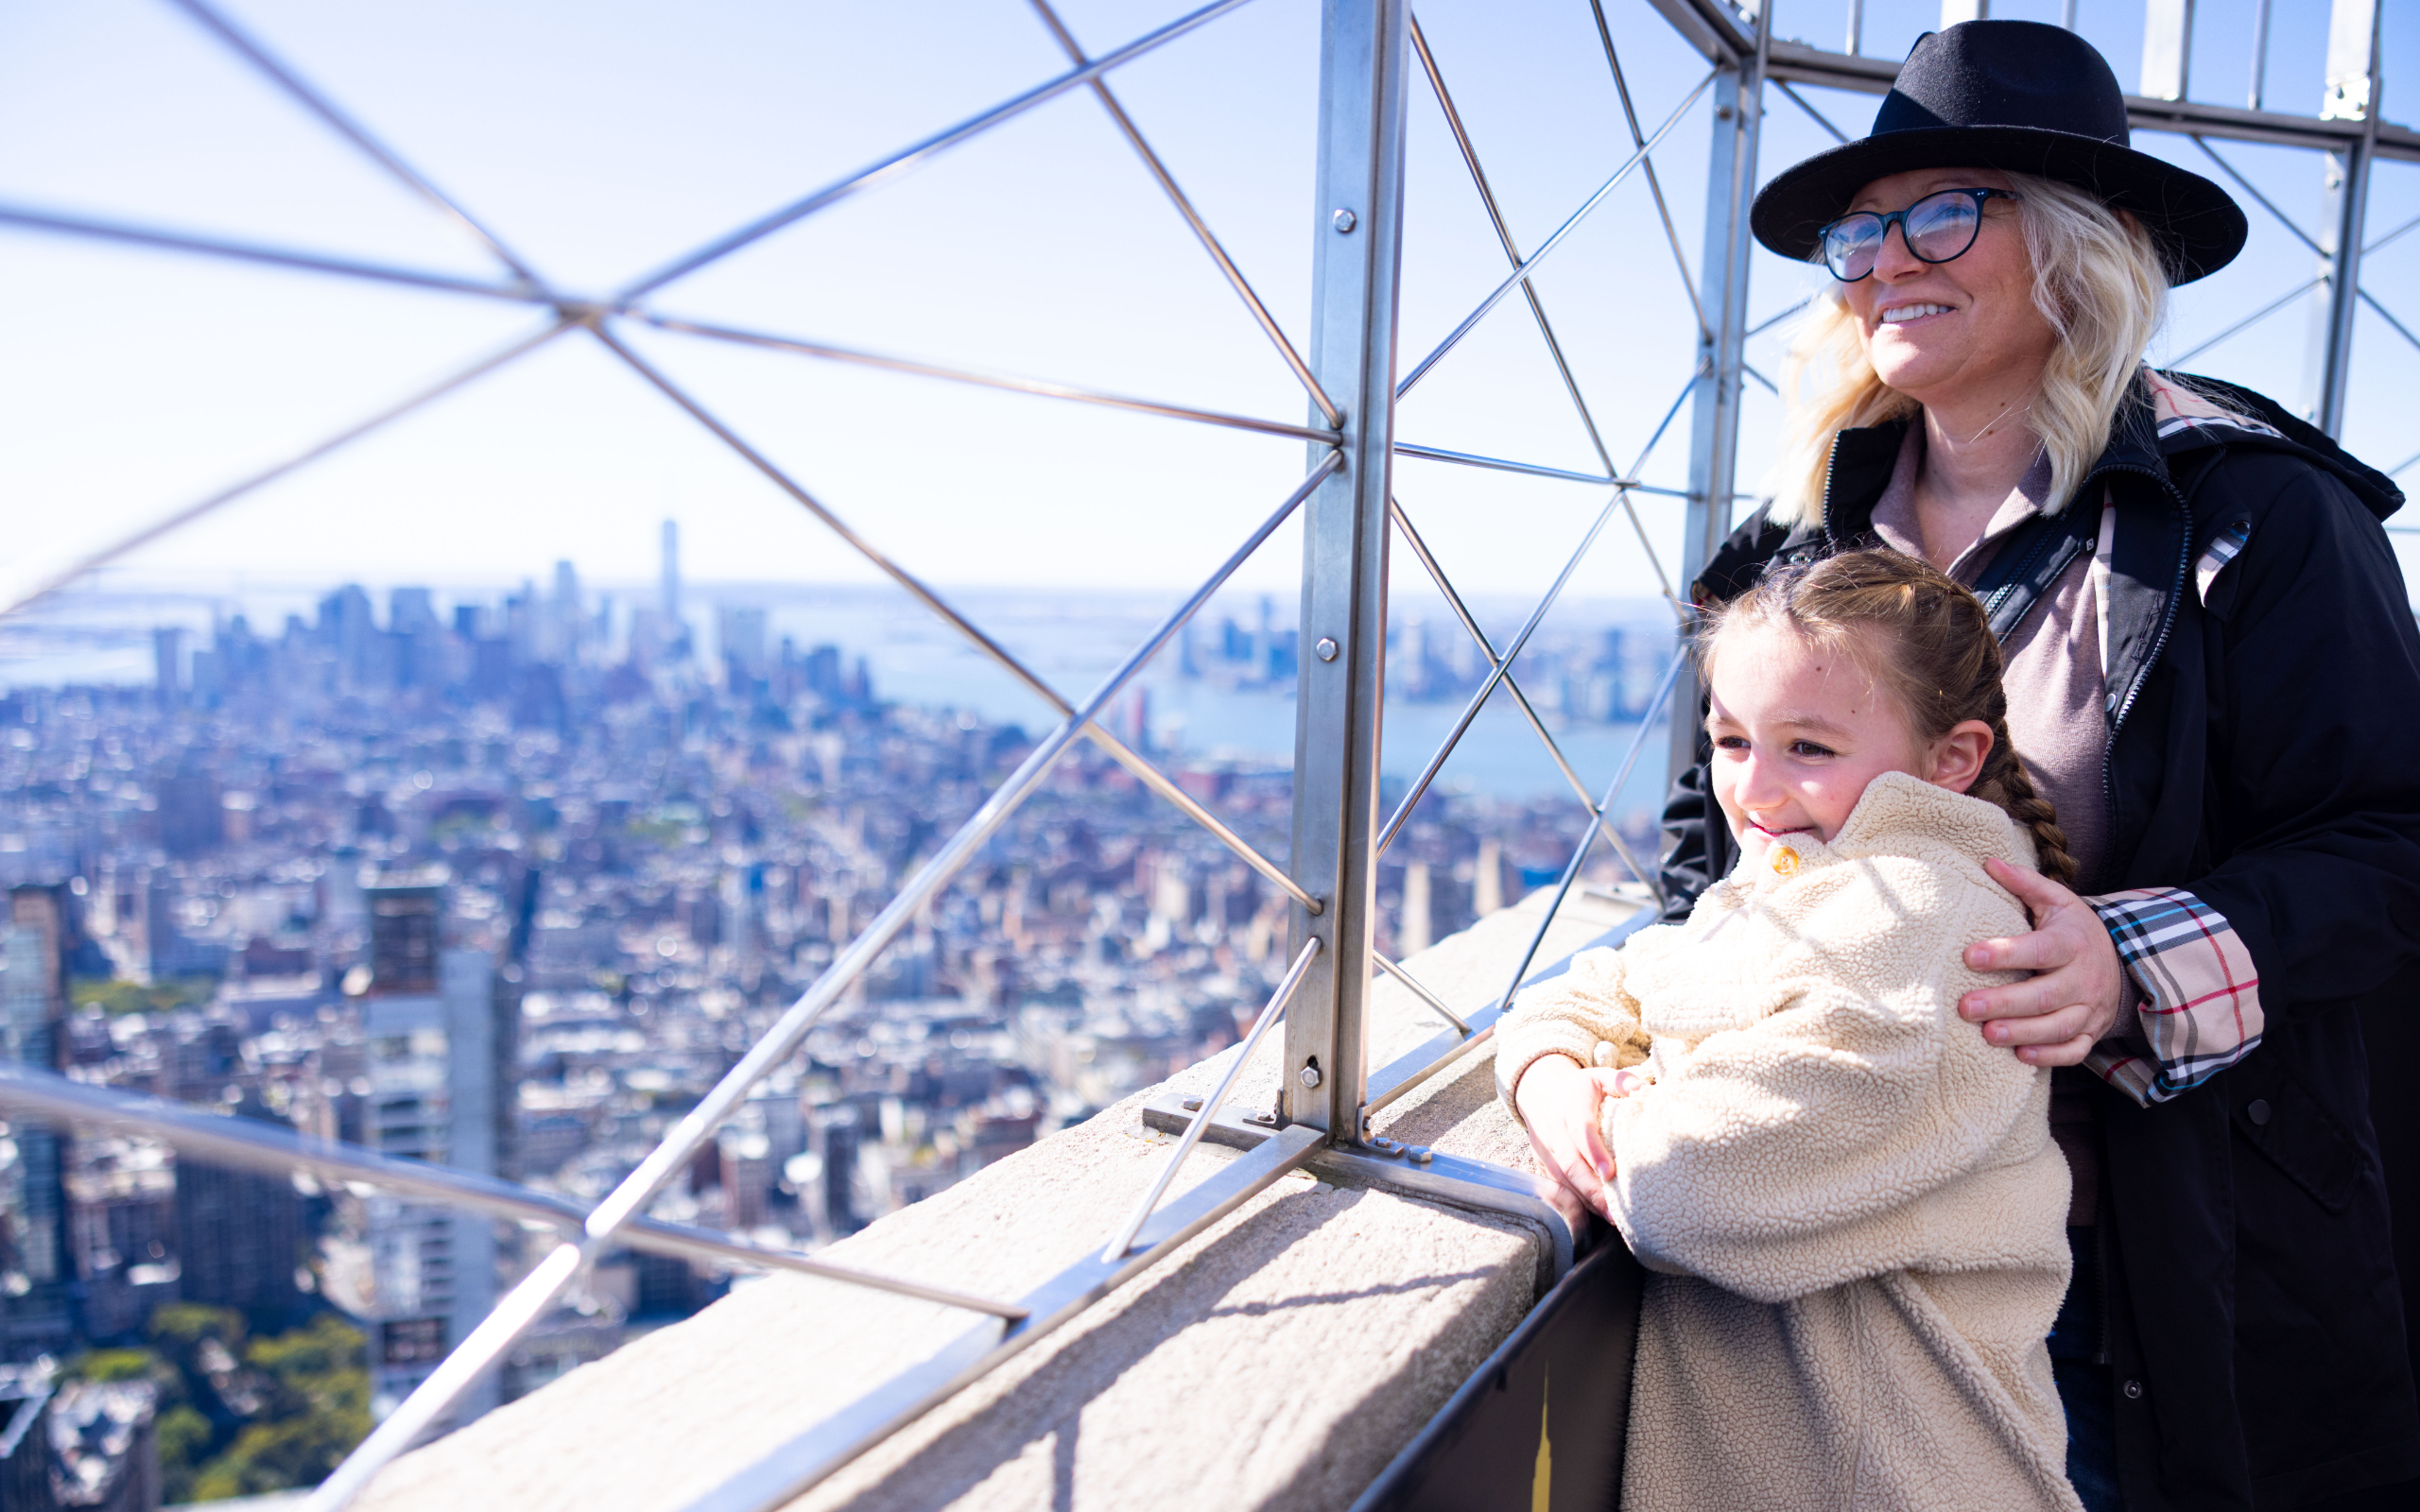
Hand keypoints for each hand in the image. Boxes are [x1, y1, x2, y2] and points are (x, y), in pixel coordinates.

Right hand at [1512, 1056, 1635, 1226]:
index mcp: (1570, 1104)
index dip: (1594, 1152)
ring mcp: (1545, 1149)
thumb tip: (1642, 1091)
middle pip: (1570, 1163)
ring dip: (1587, 1201)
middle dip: (1592, 1189)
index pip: (1581, 1130)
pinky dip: (1577, 1203)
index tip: (1610, 1173)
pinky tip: (1598, 1214)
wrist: (1543, 1094)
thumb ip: (1621, 1081)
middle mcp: (1554, 1128)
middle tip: (1616, 1211)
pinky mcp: (1542, 1165)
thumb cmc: (1582, 1089)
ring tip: (1613, 1218)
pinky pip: (1558, 1187)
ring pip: (1563, 1180)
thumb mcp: (1600, 1076)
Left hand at [1958, 857, 2127, 1066]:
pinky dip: (2050, 1056)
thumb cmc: (2074, 930)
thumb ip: (2024, 883)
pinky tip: (2020, 1056)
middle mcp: (2084, 979)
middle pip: (2046, 995)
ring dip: (2023, 1033)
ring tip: (1987, 1034)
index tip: (1969, 955)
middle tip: (1965, 1007)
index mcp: (2072, 943)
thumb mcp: (2057, 901)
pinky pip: (2075, 1051)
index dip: (2007, 953)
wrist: (2123, 962)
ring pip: (2059, 1027)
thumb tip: (1989, 862)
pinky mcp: (2091, 1033)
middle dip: (2006, 1002)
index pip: (2040, 949)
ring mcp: (2090, 1009)